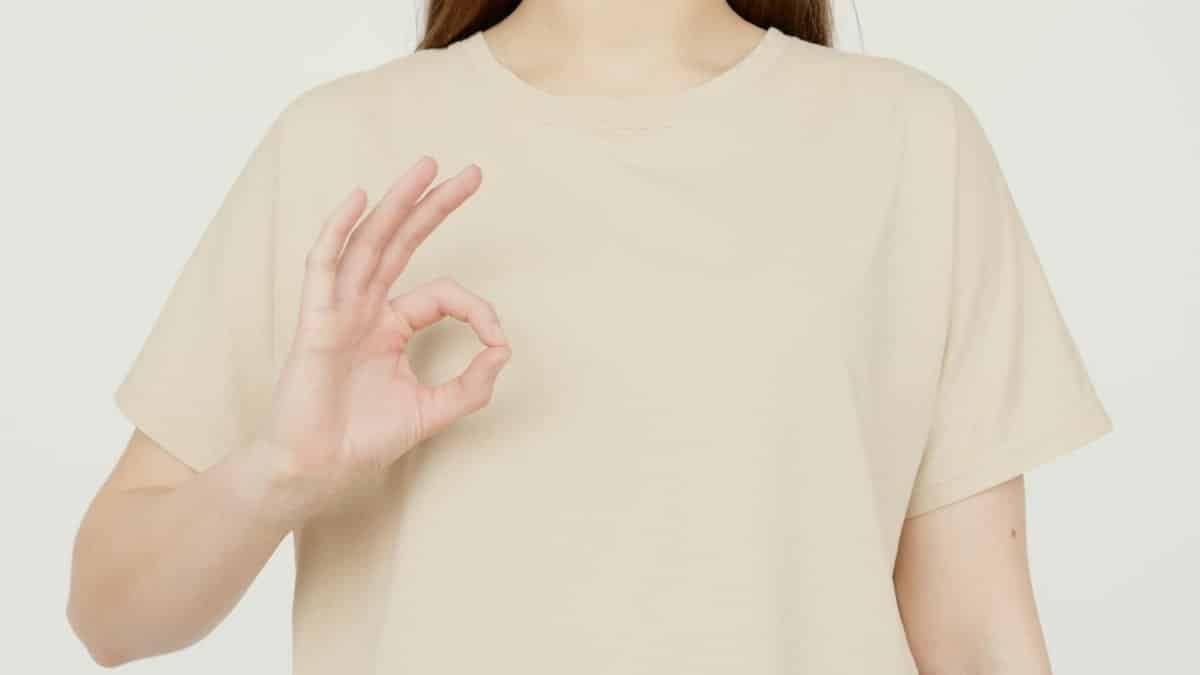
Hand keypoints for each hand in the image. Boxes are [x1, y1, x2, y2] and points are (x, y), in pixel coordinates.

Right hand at [250, 156, 511, 522]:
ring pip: (369, 243)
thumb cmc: (363, 440)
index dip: (478, 308)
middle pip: (403, 243)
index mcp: (392, 326)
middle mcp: (366, 309)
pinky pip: (323, 267)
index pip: (443, 293)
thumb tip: (505, 349)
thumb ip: (473, 384)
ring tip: (426, 166)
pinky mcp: (317, 322)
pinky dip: (337, 231)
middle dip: (435, 206)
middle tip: (471, 172)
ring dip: (398, 203)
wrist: (317, 470)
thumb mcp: (434, 410)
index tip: (499, 339)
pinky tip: (359, 198)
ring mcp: (340, 311)